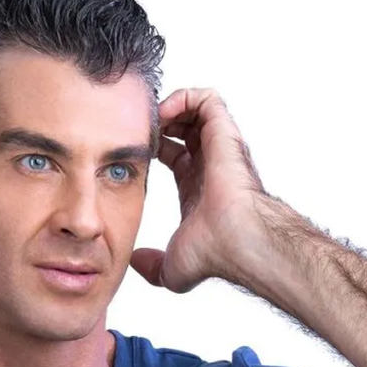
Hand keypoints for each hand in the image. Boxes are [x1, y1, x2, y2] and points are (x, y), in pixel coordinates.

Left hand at [130, 87, 266, 293]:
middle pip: (183, 129)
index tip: (131, 152)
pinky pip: (206, 99)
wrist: (235, 241)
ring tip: (147, 119)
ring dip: (168, 107)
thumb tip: (134, 261)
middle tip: (135, 131)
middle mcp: (210, 164)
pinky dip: (183, 98)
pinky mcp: (224, 133)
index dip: (151, 148)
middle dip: (157, 124)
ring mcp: (219, 148)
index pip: (174, 155)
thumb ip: (152, 266)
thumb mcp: (171, 267)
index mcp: (198, 187)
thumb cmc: (214, 254)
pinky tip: (162, 115)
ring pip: (195, 110)